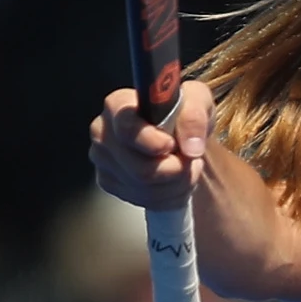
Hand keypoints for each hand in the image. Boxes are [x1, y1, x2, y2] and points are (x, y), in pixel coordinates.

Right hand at [89, 80, 213, 209]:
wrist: (178, 133)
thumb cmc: (183, 112)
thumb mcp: (198, 102)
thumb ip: (195, 117)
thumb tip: (190, 147)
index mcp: (118, 105)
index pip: (127, 129)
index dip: (152, 142)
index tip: (171, 145)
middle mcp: (102, 132)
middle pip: (141, 169)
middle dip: (177, 169)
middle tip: (190, 157)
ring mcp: (102, 159)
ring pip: (145, 188)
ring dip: (177, 183)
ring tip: (184, 165)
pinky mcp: (108, 181)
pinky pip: (144, 200)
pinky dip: (168, 194)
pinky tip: (172, 177)